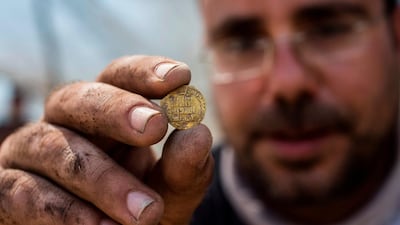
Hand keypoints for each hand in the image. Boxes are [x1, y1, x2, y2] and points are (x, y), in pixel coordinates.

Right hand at [0, 55, 213, 224]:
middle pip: (77, 98)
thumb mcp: (168, 195)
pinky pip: (24, 193)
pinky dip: (64, 211)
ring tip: (147, 212)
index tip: (180, 78)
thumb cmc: (133, 215)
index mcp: (104, 117)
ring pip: (54, 148)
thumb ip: (183, 171)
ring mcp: (29, 155)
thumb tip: (198, 133)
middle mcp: (63, 126)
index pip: (117, 78)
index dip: (144, 73)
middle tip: (154, 126)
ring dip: (103, 179)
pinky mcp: (5, 191)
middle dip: (115, 110)